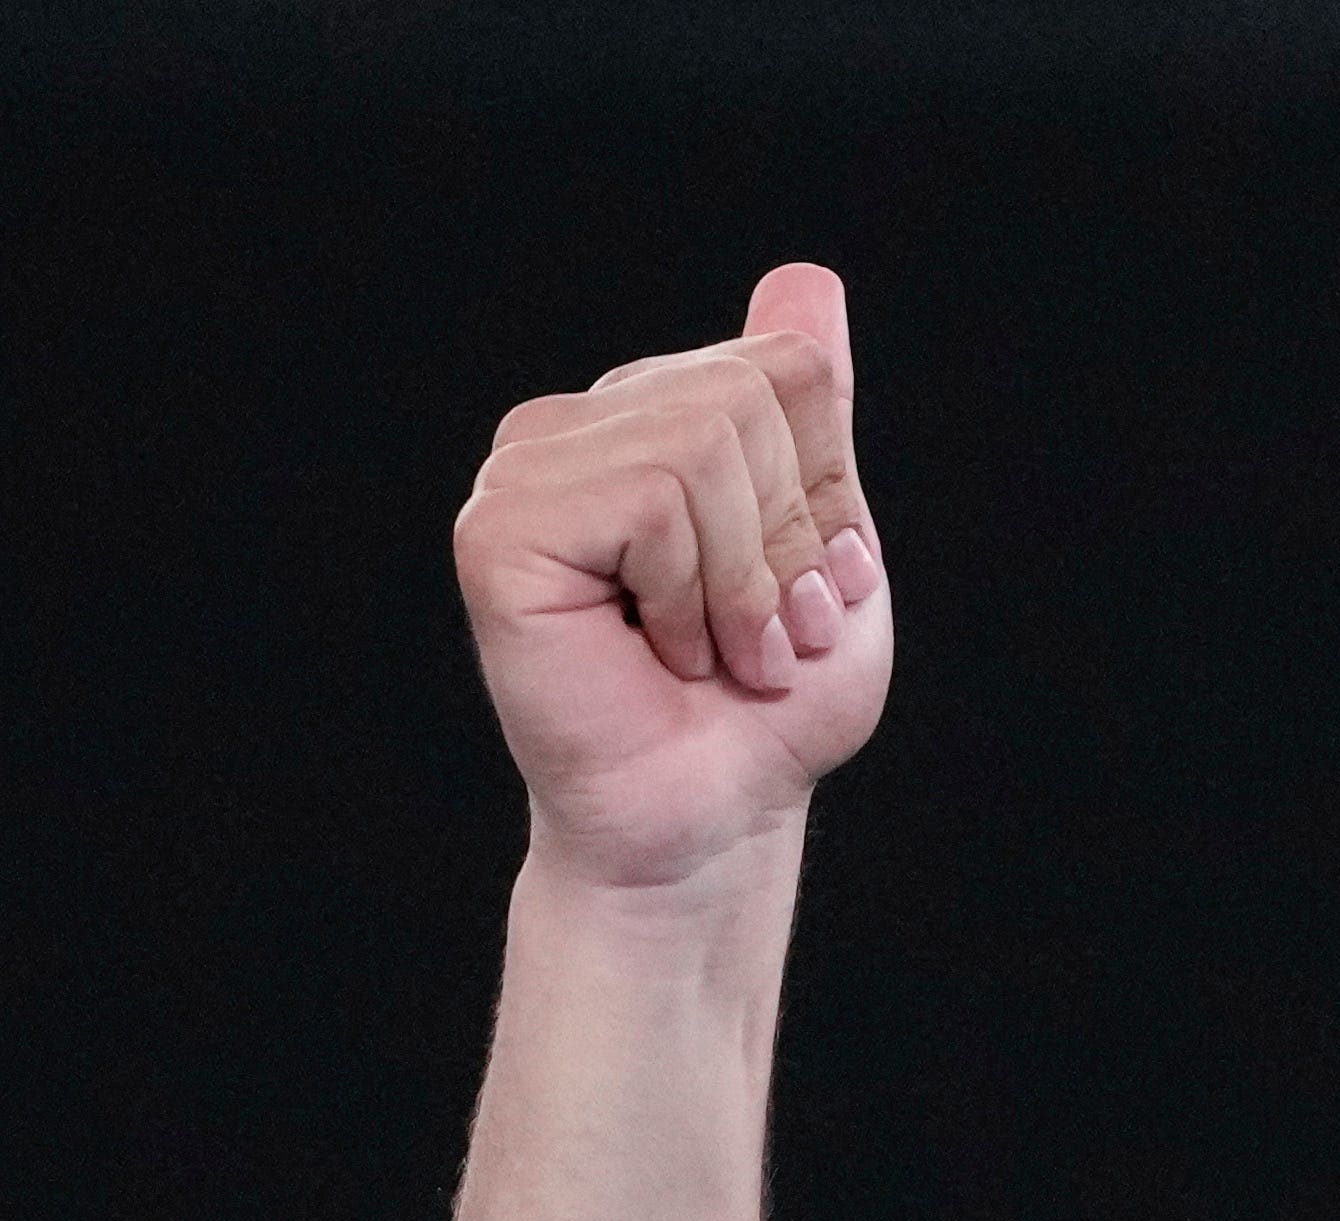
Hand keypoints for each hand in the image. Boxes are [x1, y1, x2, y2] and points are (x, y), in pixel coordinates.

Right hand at [452, 264, 891, 891]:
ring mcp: (530, 470)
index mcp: (660, 416)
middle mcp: (583, 426)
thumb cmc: (770, 703)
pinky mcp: (500, 529)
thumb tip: (807, 279)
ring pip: (702, 441)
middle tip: (763, 636)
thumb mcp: (829, 543)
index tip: (804, 587)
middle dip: (790, 538)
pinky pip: (651, 497)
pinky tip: (662, 651)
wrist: (713, 813)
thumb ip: (814, 412)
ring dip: (747, 579)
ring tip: (719, 653)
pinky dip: (693, 591)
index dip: (825, 492)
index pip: (788, 365)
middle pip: (750, 392)